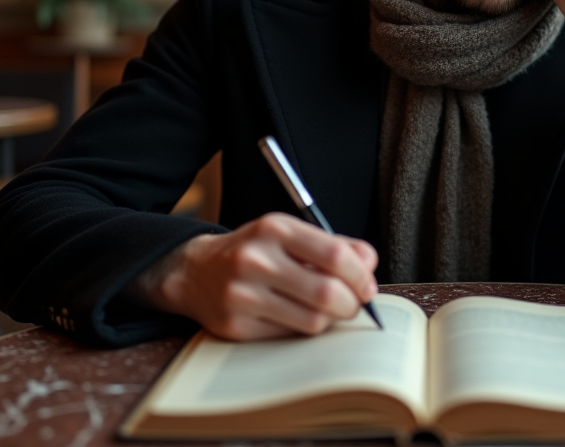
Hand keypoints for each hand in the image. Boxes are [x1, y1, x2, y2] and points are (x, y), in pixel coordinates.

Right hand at [129, 213, 378, 340]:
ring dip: (330, 320)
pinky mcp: (235, 326)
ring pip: (312, 321)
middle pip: (326, 293)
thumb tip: (369, 264)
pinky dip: (303, 329)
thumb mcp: (290, 234)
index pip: (334, 255)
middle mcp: (256, 259)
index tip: (367, 286)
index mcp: (274, 229)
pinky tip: (297, 316)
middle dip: (351, 304)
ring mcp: (242, 295)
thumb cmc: (256, 251)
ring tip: (326, 310)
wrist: (196, 271)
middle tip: (353, 304)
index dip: (360, 275)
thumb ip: (334, 245)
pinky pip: (289, 336)